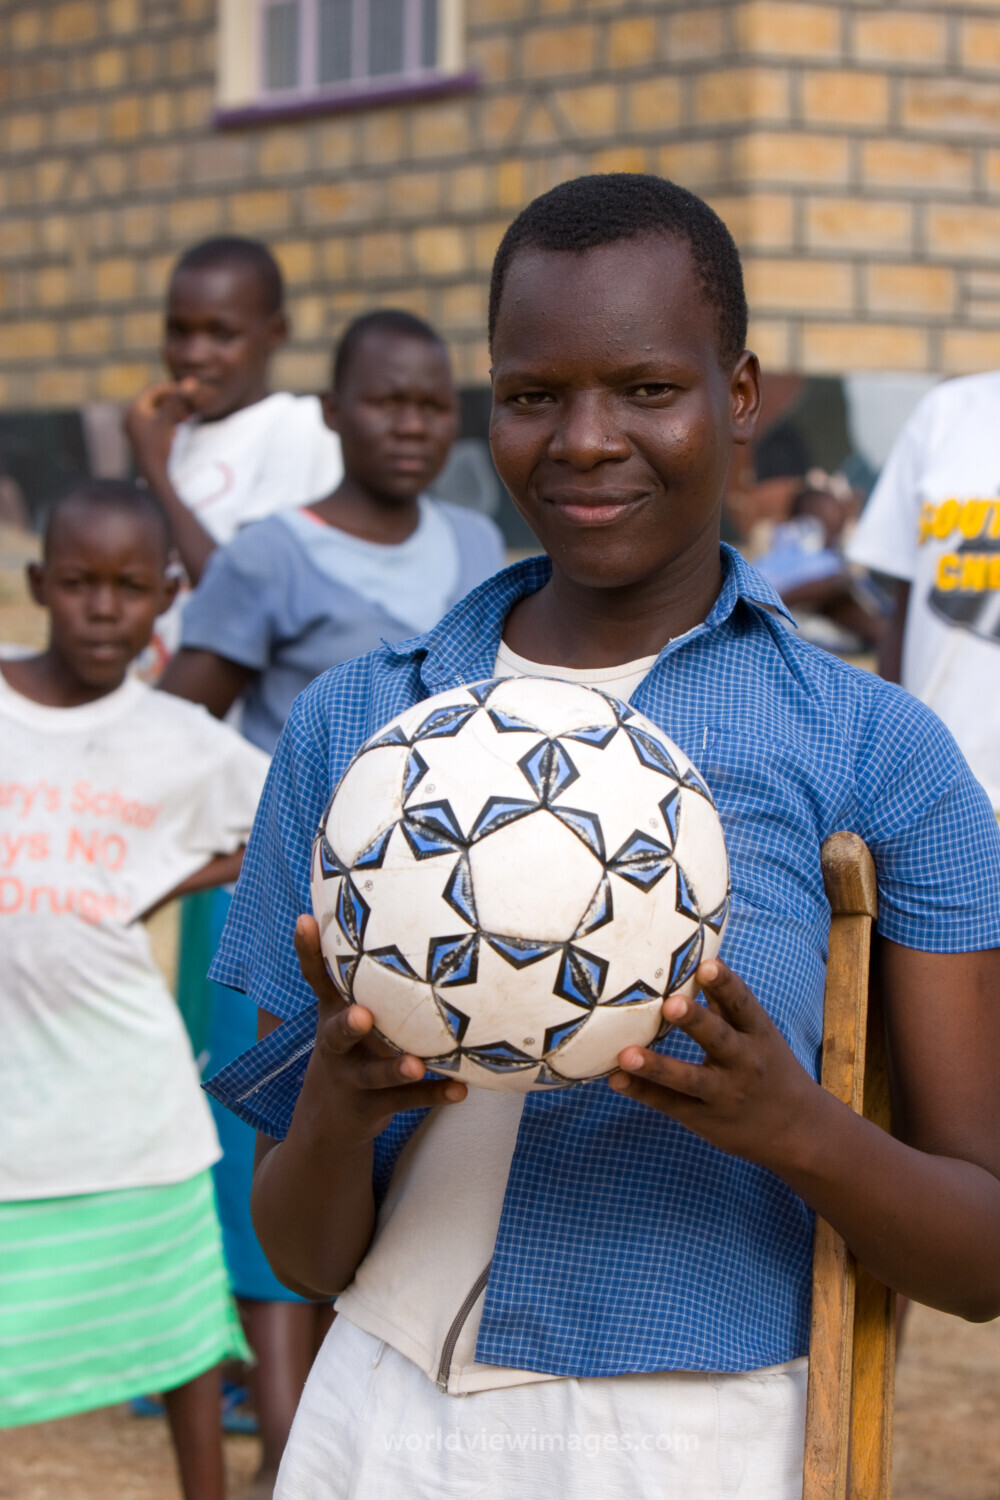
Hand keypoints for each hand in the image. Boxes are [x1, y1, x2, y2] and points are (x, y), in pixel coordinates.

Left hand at [124, 379, 197, 475]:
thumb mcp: (168, 421)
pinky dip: (168, 421)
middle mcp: (131, 417)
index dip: (170, 388)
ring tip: (187, 414)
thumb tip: (191, 381)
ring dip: (172, 411)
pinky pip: (156, 423)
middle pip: (155, 401)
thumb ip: (177, 400)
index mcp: (133, 410)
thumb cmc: (158, 447)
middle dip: (172, 401)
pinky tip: (180, 425)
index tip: (186, 389)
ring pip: (156, 412)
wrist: (153, 473)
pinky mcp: (141, 437)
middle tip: (188, 401)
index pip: (153, 391)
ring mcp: (135, 428)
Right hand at [294, 914, 465, 1151]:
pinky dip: (435, 1094)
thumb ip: (364, 977)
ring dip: (394, 1069)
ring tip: (415, 1064)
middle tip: (362, 1015)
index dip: (308, 951)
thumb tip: (401, 911)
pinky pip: (406, 1102)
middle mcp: (336, 1047)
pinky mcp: (371, 1108)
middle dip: (347, 1025)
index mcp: (330, 1015)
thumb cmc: (350, 1047)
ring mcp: (352, 1080)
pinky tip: (461, 1089)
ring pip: (373, 1075)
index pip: (316, 979)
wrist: (326, 1123)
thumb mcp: (344, 1013)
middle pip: (335, 1034)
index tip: (305, 920)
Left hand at [609, 958, 817, 1172]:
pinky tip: (616, 1079)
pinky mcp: (704, 1118)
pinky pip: (670, 1104)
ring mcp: (723, 1093)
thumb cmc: (769, 1067)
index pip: (743, 1005)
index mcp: (758, 1034)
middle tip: (670, 1004)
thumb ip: (726, 1002)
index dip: (725, 984)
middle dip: (696, 1022)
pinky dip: (642, 1092)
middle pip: (718, 1039)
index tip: (707, 965)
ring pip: (689, 1079)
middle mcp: (743, 1063)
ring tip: (626, 1053)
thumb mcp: (758, 1033)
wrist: (797, 1130)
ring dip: (657, 1066)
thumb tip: (699, 958)